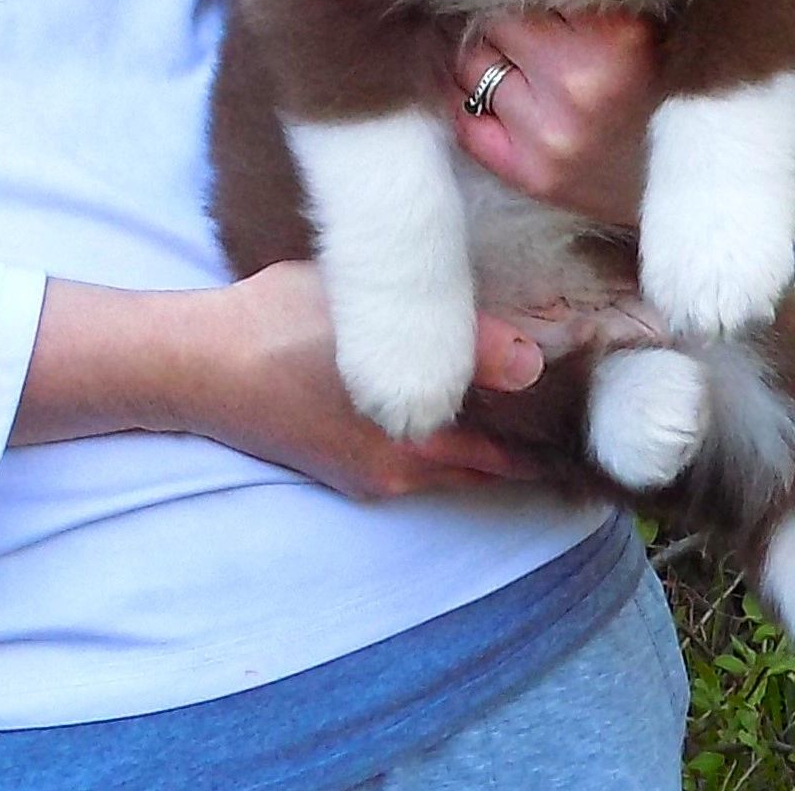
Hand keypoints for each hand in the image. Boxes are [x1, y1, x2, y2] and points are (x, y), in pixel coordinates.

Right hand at [13, 264, 545, 499]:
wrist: (194, 361)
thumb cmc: (281, 327)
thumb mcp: (374, 320)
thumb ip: (461, 343)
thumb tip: (534, 365)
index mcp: (412, 451)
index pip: (510, 464)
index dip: (557, 449)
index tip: (600, 439)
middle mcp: (397, 474)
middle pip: (487, 466)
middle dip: (531, 443)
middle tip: (582, 407)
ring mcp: (367, 470)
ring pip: (453, 458)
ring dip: (490, 434)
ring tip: (536, 397)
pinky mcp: (342, 457)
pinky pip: (419, 450)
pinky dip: (449, 430)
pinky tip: (458, 391)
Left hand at [451, 10, 657, 224]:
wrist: (699, 181)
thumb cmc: (669, 93)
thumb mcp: (646, 27)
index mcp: (617, 35)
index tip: (543, 6)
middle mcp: (579, 83)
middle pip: (496, 25)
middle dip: (509, 29)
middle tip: (534, 43)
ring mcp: (551, 134)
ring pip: (473, 68)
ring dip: (490, 65)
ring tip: (521, 73)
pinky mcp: (533, 176)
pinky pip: (467, 125)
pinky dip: (472, 107)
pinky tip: (494, 103)